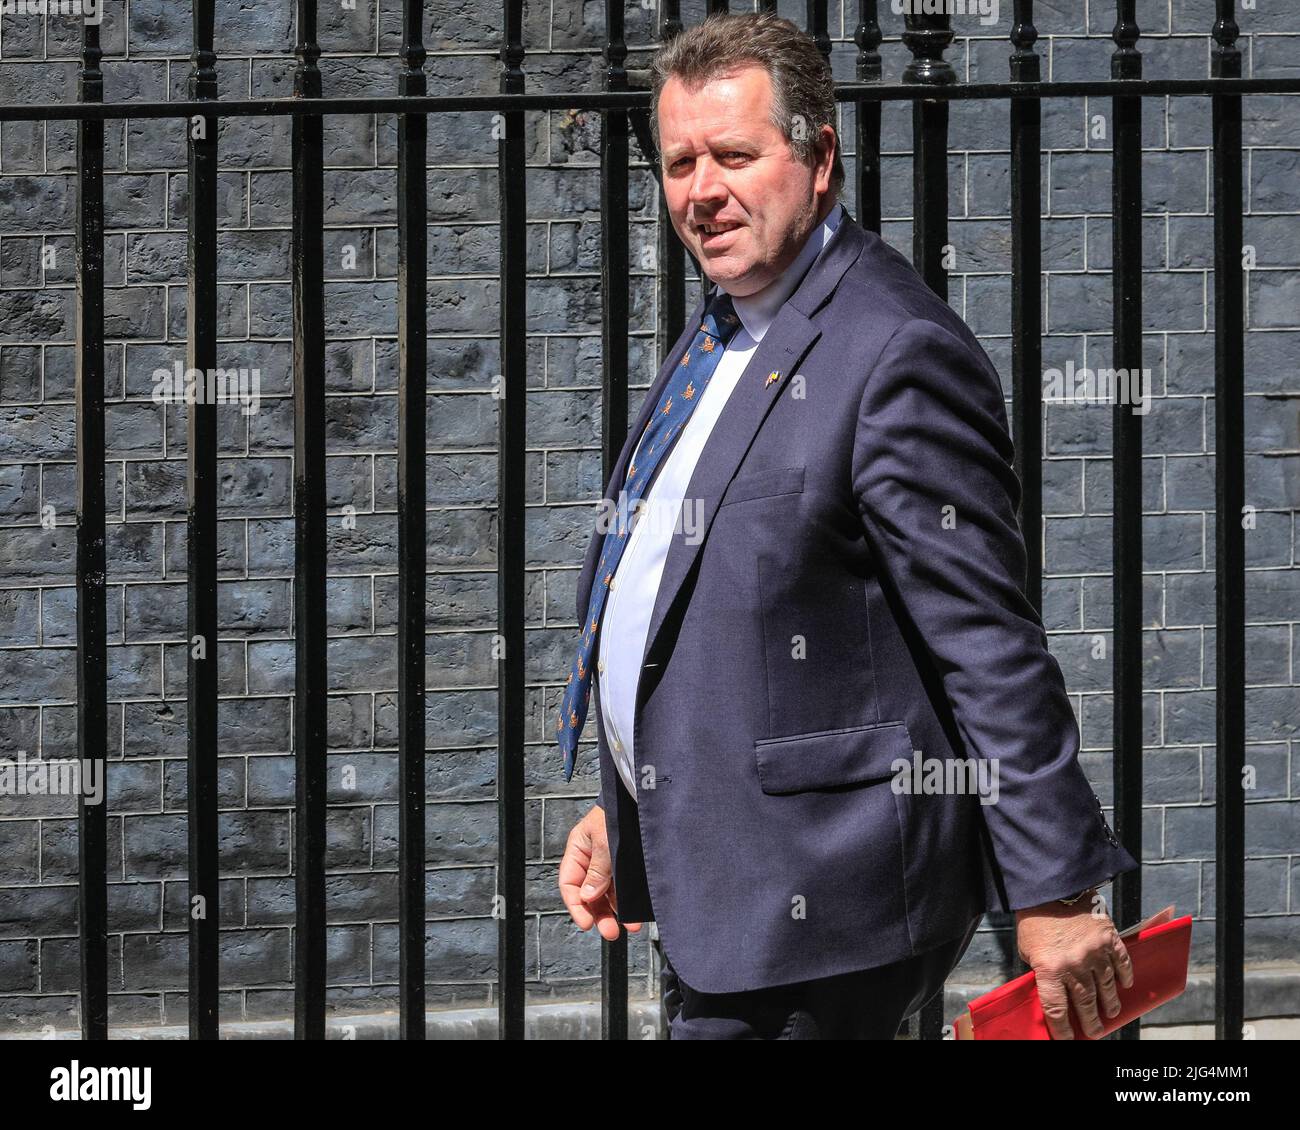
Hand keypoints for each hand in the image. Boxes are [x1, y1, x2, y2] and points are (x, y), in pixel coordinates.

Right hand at [558, 804, 642, 941]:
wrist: (643, 800)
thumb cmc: (619, 812)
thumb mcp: (604, 841)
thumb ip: (597, 870)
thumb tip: (587, 897)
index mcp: (578, 850)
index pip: (569, 884)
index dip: (576, 906)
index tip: (586, 923)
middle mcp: (591, 859)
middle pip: (588, 895)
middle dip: (598, 915)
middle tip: (610, 931)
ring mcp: (608, 864)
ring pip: (606, 895)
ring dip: (615, 912)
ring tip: (628, 926)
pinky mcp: (625, 866)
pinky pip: (622, 889)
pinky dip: (627, 903)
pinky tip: (635, 913)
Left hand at [1014, 891, 1133, 1039]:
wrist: (1050, 888)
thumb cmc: (1035, 920)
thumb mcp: (1028, 950)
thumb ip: (1041, 972)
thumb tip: (1053, 993)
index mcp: (1049, 968)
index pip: (1057, 1009)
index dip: (1063, 1029)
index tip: (1068, 1039)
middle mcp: (1074, 964)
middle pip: (1085, 1003)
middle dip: (1090, 1022)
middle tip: (1095, 1033)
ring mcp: (1094, 953)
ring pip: (1106, 987)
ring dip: (1109, 1003)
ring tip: (1110, 1013)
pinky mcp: (1108, 939)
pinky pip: (1121, 964)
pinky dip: (1125, 977)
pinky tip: (1124, 986)